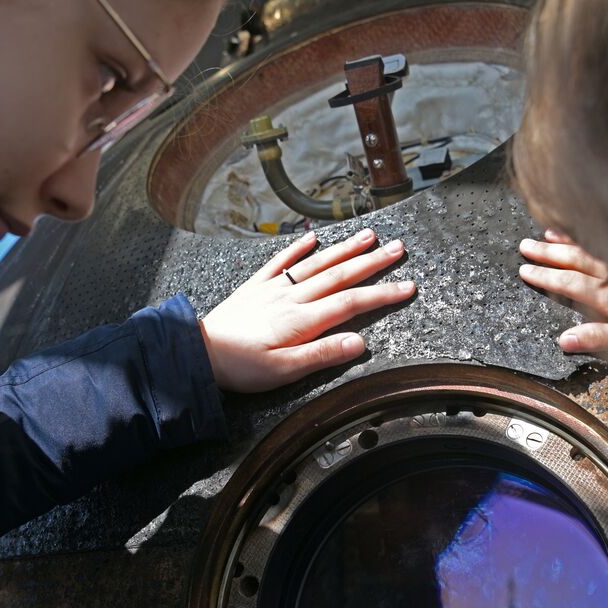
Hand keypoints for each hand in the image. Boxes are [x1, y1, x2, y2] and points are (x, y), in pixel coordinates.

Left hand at [201, 228, 415, 391]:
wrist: (199, 352)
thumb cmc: (241, 367)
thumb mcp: (285, 371)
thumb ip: (323, 356)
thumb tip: (359, 343)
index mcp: (303, 320)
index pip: (352, 302)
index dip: (382, 294)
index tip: (408, 286)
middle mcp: (292, 297)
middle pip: (340, 275)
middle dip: (372, 262)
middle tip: (398, 248)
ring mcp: (274, 288)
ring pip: (316, 263)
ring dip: (344, 249)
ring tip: (369, 235)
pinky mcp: (255, 287)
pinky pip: (281, 261)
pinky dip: (298, 248)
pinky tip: (313, 238)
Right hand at [519, 230, 607, 376]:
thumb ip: (601, 336)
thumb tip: (564, 340)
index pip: (573, 283)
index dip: (547, 277)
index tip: (525, 270)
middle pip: (579, 260)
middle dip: (550, 254)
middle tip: (525, 246)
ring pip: (596, 246)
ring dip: (571, 241)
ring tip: (548, 233)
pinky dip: (598, 236)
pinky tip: (590, 231)